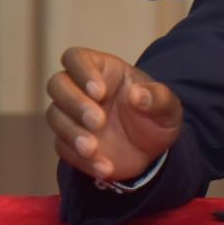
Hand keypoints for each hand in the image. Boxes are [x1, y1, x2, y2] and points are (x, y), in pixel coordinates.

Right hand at [45, 46, 182, 182]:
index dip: (82, 72)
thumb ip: (157, 97)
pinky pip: (64, 147)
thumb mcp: (168, 107)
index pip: (76, 58)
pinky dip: (81, 159)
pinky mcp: (68, 142)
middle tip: (98, 121)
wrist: (153, 151)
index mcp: (103, 70)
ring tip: (93, 148)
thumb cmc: (157, 117)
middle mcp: (81, 90)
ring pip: (55, 115)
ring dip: (72, 133)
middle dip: (74, 102)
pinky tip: (104, 166)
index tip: (100, 92)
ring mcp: (72, 116)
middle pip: (57, 84)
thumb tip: (137, 94)